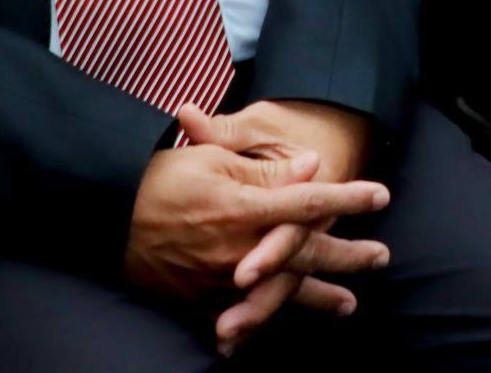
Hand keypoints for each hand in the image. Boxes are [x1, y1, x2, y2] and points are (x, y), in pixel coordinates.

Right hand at [179, 102, 380, 350]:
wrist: (109, 213)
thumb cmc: (162, 176)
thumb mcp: (214, 159)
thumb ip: (266, 171)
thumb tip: (312, 169)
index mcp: (245, 208)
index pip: (309, 203)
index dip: (348, 199)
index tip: (380, 195)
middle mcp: (239, 250)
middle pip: (305, 255)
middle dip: (347, 255)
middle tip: (382, 256)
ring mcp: (220, 280)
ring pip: (281, 293)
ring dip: (318, 298)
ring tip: (348, 305)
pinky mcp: (199, 299)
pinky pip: (240, 316)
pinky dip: (262, 323)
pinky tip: (277, 330)